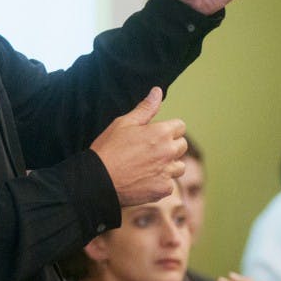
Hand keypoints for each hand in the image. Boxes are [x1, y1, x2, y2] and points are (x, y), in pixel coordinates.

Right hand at [89, 87, 186, 206]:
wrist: (97, 181)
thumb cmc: (108, 149)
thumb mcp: (124, 123)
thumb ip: (145, 108)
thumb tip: (158, 91)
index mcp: (161, 132)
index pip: (180, 126)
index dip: (168, 129)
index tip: (155, 135)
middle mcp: (168, 152)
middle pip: (182, 145)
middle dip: (170, 146)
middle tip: (149, 151)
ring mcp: (167, 172)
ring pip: (179, 166)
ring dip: (169, 166)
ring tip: (148, 166)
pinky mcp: (163, 189)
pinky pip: (170, 184)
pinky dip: (160, 183)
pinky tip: (144, 180)